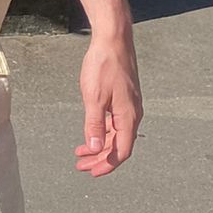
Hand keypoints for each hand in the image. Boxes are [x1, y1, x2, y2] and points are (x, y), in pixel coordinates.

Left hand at [75, 30, 141, 176]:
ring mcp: (129, 106)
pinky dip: (102, 131)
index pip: (122, 151)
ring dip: (99, 145)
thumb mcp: (94, 97)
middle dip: (100, 158)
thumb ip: (94, 124)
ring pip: (116, 134)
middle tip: (80, 166)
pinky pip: (115, 123)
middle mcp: (132, 114)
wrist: (113, 40)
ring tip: (80, 152)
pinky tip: (90, 133)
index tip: (92, 172)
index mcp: (129, 117)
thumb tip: (95, 148)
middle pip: (118, 145)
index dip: (107, 165)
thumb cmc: (104, 66)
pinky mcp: (123, 99)